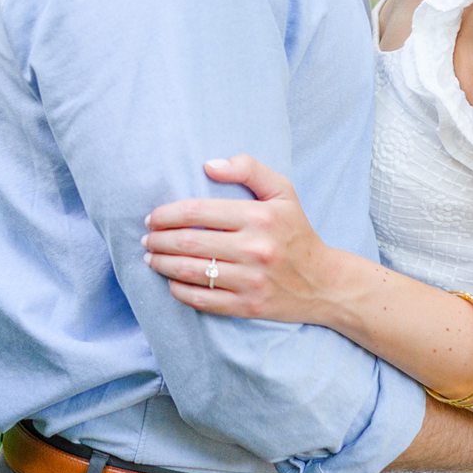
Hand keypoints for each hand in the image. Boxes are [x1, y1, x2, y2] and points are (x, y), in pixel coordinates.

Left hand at [142, 156, 338, 324]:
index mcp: (259, 217)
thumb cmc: (296, 231)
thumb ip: (249, 168)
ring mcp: (251, 280)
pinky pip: (204, 300)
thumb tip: (209, 165)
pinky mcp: (249, 306)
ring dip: (163, 265)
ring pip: (193, 272)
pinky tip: (171, 283)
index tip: (152, 217)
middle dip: (159, 240)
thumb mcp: (283, 191)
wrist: (325, 283)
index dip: (167, 214)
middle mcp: (255, 249)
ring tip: (151, 258)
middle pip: (190, 242)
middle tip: (146, 239)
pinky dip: (180, 292)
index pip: (198, 212)